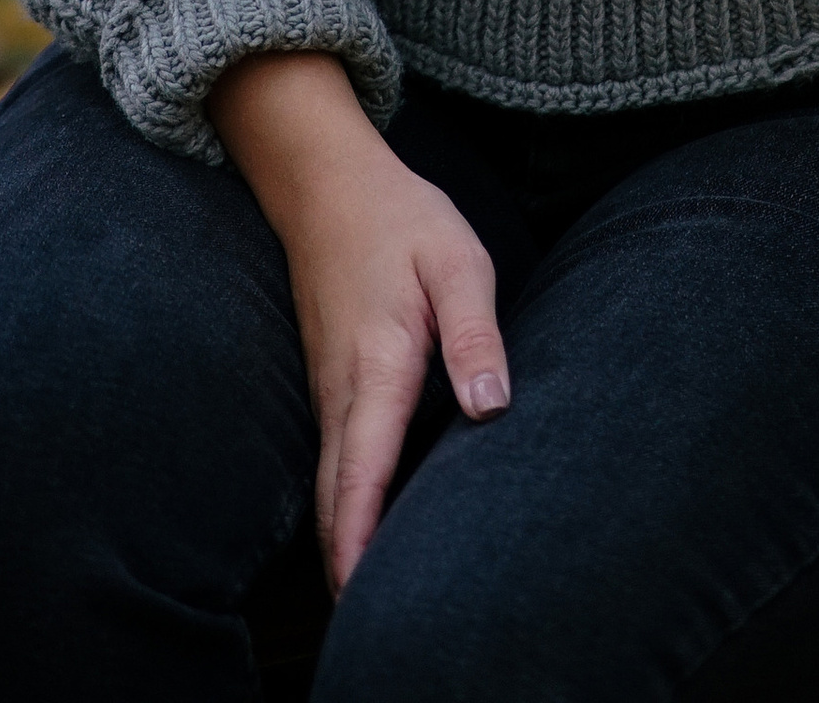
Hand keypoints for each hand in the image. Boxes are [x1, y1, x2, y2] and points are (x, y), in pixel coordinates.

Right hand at [212, 52, 508, 587]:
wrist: (328, 184)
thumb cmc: (401, 220)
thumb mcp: (456, 259)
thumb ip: (474, 333)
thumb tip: (491, 407)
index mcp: (377, 365)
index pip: (362, 470)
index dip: (359, 539)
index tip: (360, 599)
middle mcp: (341, 391)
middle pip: (335, 497)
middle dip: (347, 566)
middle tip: (371, 633)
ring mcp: (327, 391)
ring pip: (330, 485)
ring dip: (345, 543)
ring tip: (372, 607)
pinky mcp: (330, 388)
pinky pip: (333, 464)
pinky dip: (343, 510)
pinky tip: (367, 541)